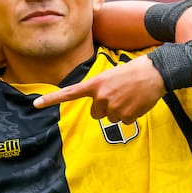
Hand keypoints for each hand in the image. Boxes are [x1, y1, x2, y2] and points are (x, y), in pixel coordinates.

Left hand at [32, 57, 164, 124]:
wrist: (155, 72)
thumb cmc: (133, 71)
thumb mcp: (111, 75)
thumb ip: (101, 90)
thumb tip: (100, 109)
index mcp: (95, 84)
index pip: (69, 93)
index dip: (51, 100)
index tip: (35, 104)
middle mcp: (101, 96)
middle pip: (95, 113)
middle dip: (105, 108)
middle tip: (118, 95)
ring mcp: (113, 107)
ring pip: (111, 118)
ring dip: (119, 110)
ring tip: (130, 96)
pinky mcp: (126, 116)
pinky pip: (124, 121)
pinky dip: (131, 114)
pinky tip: (137, 102)